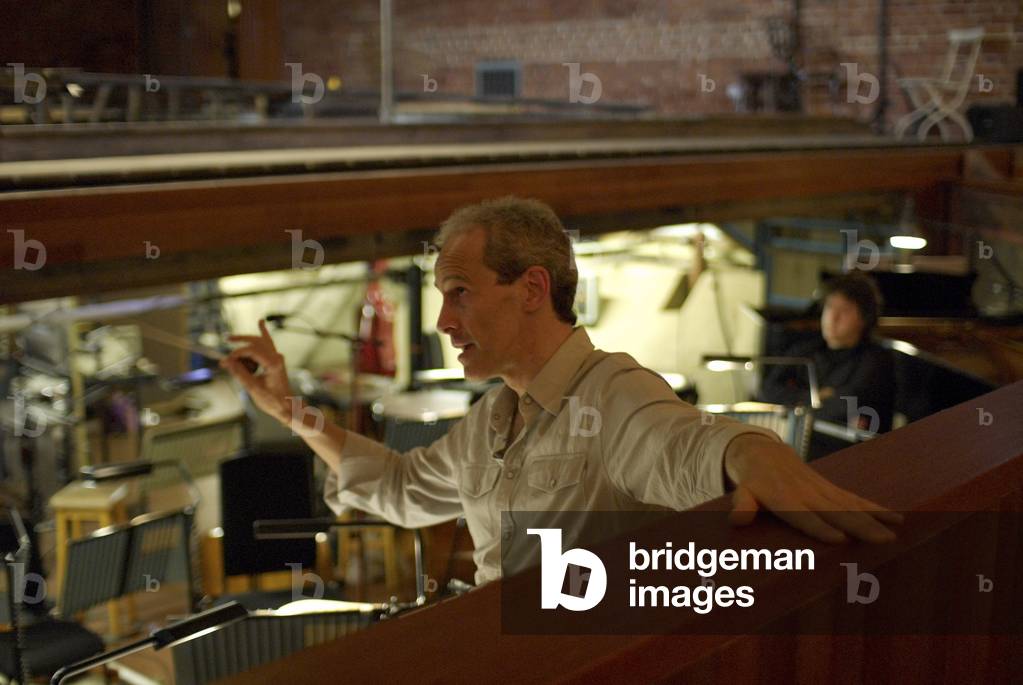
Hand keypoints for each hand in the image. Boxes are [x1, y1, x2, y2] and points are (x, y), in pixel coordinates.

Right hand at [220, 319, 292, 424]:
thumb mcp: (253, 389)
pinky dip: (260, 338)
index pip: (252, 350)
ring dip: (246, 345)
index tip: (226, 362)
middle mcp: (277, 357)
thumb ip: (239, 373)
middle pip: (257, 341)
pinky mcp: (275, 361)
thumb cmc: (273, 401)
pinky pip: (266, 345)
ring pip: (261, 343)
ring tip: (235, 355)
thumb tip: (225, 362)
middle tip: (227, 338)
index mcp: (274, 364)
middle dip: (242, 340)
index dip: (237, 354)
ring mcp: (277, 358)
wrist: (288, 407)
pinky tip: (261, 323)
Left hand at [724, 434, 902, 543]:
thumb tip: (738, 519)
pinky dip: (877, 508)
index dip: (820, 528)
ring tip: (896, 531)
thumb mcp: (741, 492)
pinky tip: (897, 518)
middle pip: (836, 513)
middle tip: (883, 540)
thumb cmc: (752, 482)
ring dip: (875, 519)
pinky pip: (856, 499)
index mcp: (785, 500)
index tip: (839, 540)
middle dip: (860, 527)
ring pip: (852, 506)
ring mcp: (823, 491)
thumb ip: (742, 504)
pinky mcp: (832, 489)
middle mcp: (808, 495)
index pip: (804, 517)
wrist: (764, 454)